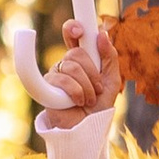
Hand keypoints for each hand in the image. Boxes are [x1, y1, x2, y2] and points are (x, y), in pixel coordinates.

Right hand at [39, 13, 121, 130]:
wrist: (87, 130)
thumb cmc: (98, 108)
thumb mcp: (112, 81)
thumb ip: (110, 57)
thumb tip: (101, 34)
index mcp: (82, 60)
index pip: (73, 37)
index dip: (73, 28)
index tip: (79, 30)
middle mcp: (66, 65)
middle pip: (76, 53)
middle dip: (92, 72)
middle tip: (97, 89)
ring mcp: (55, 75)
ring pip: (72, 66)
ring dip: (87, 86)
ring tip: (88, 100)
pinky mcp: (46, 87)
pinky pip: (63, 79)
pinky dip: (76, 92)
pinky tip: (77, 102)